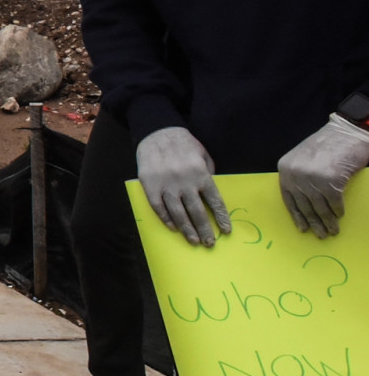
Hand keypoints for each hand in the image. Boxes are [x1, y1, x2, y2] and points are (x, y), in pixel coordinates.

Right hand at [138, 126, 230, 246]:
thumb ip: (208, 174)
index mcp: (201, 173)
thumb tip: (210, 195)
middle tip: (209, 243)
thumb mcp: (203, 155)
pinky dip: (166, 219)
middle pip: (197, 212)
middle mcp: (185, 181)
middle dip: (205, 230)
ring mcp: (166, 184)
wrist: (157, 132)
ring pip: (178, 213)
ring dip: (187, 229)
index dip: (221, 218)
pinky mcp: (150, 185)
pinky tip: (173, 227)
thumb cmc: (183, 144)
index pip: (214, 201)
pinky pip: (158, 207)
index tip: (226, 231)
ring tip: (193, 241)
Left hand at [279, 118, 368, 238]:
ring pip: (319, 207)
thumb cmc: (327, 146)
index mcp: (285, 169)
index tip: (303, 228)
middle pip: (304, 205)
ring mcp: (312, 177)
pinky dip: (338, 211)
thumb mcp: (304, 160)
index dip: (297, 215)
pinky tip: (341, 216)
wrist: (346, 133)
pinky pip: (334, 202)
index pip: (288, 198)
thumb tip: (305, 205)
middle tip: (320, 235)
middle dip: (314, 222)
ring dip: (327, 221)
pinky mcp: (330, 180)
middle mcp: (295, 174)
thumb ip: (300, 177)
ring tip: (333, 231)